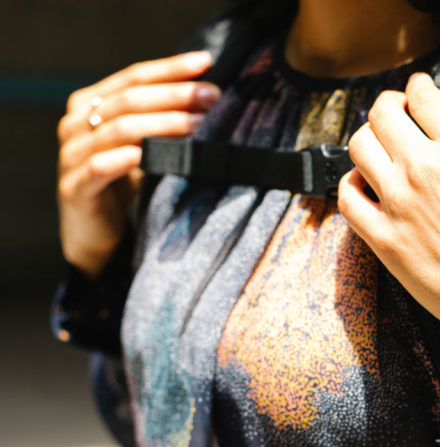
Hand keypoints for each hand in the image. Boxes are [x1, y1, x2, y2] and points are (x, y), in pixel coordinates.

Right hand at [57, 51, 220, 277]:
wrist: (98, 234)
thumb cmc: (127, 184)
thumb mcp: (145, 146)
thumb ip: (163, 120)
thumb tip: (211, 96)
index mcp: (90, 104)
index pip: (133, 77)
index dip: (170, 68)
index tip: (206, 62)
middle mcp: (76, 123)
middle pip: (129, 100)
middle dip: (174, 95)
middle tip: (211, 96)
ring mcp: (72, 154)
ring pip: (120, 129)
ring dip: (163, 124)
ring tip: (198, 125)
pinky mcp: (74, 186)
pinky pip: (102, 167)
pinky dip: (129, 158)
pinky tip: (154, 154)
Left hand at [338, 73, 439, 415]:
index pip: (420, 94)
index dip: (418, 88)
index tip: (420, 93)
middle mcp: (424, 167)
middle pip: (381, 112)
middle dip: (389, 107)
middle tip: (398, 115)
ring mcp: (398, 203)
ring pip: (359, 146)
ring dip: (368, 140)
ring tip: (382, 148)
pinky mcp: (383, 238)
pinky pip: (347, 197)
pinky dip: (352, 184)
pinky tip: (368, 187)